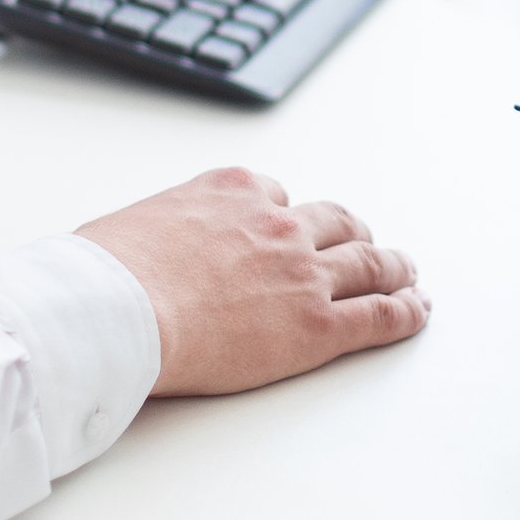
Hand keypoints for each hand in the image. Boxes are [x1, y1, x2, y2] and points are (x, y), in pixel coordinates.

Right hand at [74, 166, 427, 396]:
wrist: (117, 312)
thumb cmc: (102, 276)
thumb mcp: (123, 230)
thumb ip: (150, 237)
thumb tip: (130, 254)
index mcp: (231, 192)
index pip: (273, 198)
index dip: (285, 217)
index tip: (291, 228)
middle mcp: (277, 225)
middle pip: (335, 223)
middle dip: (352, 233)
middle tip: (365, 243)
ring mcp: (303, 274)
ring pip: (368, 263)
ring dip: (392, 268)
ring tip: (406, 274)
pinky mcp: (316, 326)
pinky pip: (377, 315)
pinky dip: (404, 311)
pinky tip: (417, 310)